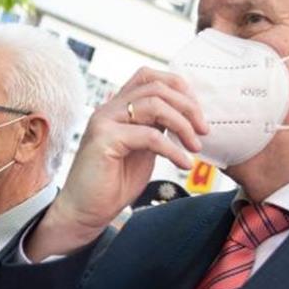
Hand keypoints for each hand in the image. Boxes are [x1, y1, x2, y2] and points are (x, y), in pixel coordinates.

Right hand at [27, 68, 208, 259]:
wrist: (85, 211)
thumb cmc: (112, 184)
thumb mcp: (143, 150)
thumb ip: (156, 127)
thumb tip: (182, 113)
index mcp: (117, 108)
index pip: (149, 76)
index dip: (179, 88)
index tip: (197, 115)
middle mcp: (108, 109)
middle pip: (156, 87)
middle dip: (188, 107)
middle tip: (204, 131)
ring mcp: (104, 121)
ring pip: (154, 104)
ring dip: (182, 125)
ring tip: (195, 147)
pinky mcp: (104, 139)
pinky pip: (149, 135)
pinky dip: (173, 149)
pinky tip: (183, 164)